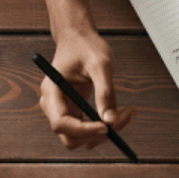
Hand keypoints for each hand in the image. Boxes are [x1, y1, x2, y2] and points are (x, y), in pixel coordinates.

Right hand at [39, 33, 134, 150]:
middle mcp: (53, 105)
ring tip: (127, 113)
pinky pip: (88, 130)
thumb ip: (105, 92)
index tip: (107, 126)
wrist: (79, 39)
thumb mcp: (101, 65)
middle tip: (122, 120)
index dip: (84, 129)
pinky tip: (121, 113)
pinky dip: (105, 127)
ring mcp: (62, 110)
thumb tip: (111, 121)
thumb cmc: (86, 46)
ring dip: (104, 133)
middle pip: (69, 137)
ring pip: (80, 138)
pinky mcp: (74, 112)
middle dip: (96, 135)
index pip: (61, 123)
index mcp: (52, 91)